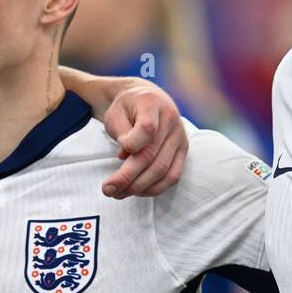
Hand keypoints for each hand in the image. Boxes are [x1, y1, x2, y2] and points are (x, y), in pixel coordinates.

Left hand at [100, 81, 187, 197]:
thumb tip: (126, 157)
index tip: (118, 153)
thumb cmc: (127, 108)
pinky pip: (173, 175)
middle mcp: (171, 120)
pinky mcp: (183, 150)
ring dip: (139, 186)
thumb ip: (120, 132)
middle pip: (151, 155)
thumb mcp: (116, 112)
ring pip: (162, 170)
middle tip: (108, 190)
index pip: (147, 129)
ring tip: (119, 193)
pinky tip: (138, 191)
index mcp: (152, 104)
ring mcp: (180, 136)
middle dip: (127, 177)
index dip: (131, 144)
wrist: (148, 99)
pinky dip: (155, 188)